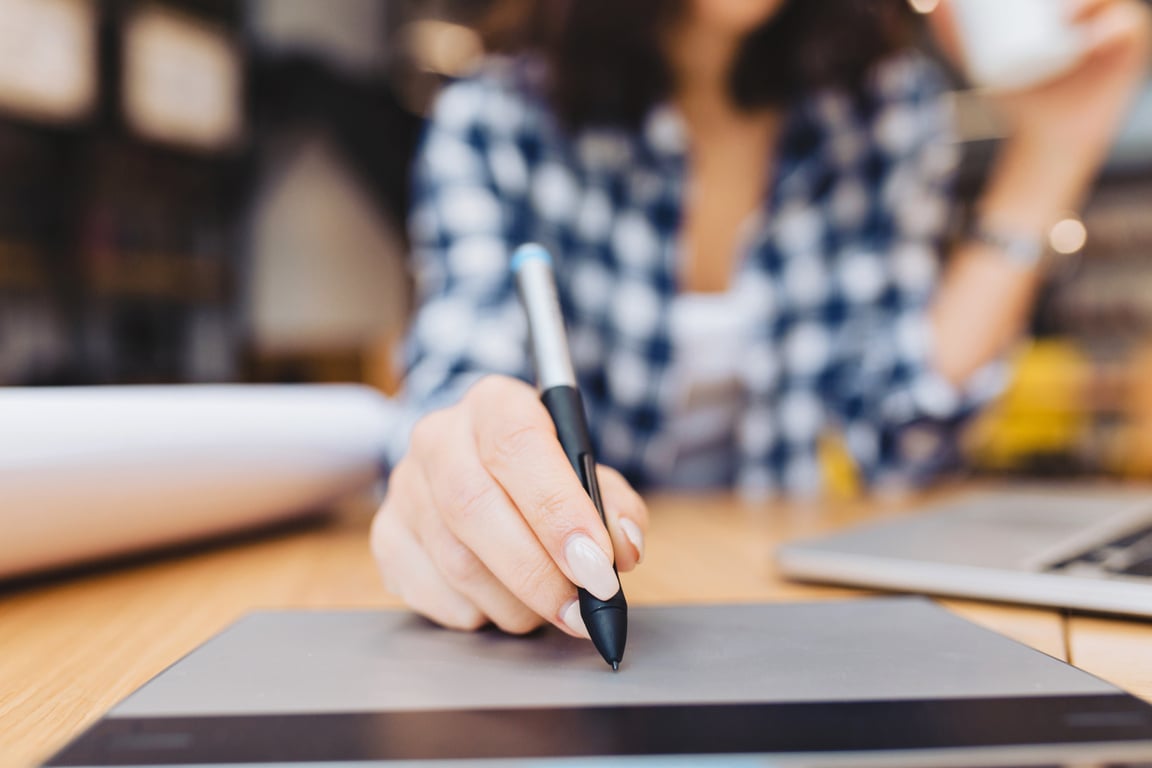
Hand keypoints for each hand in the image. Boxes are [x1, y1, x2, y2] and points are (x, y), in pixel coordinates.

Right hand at [370, 375, 647, 635]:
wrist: (481, 470)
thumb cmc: (545, 475)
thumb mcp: (589, 473)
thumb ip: (614, 506)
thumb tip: (622, 547)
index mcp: (495, 404)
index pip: (517, 447)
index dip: (559, 511)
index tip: (597, 565)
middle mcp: (439, 437)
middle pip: (474, 508)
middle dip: (537, 573)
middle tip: (581, 611)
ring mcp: (404, 487)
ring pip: (455, 560)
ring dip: (514, 603)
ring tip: (551, 609)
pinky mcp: (386, 535)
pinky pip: (431, 592)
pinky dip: (479, 613)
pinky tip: (504, 603)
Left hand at [933, 0, 1150, 158]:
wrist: (1044, 136)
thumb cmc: (1016, 91)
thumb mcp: (981, 63)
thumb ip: (956, 37)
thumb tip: (935, 7)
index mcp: (1068, 2)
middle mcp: (1096, 6)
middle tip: (1045, 7)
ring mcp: (1116, 24)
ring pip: (1108, 1)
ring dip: (1088, 2)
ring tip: (1062, 16)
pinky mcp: (1130, 50)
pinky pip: (1128, 30)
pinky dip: (1111, 29)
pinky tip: (1094, 33)